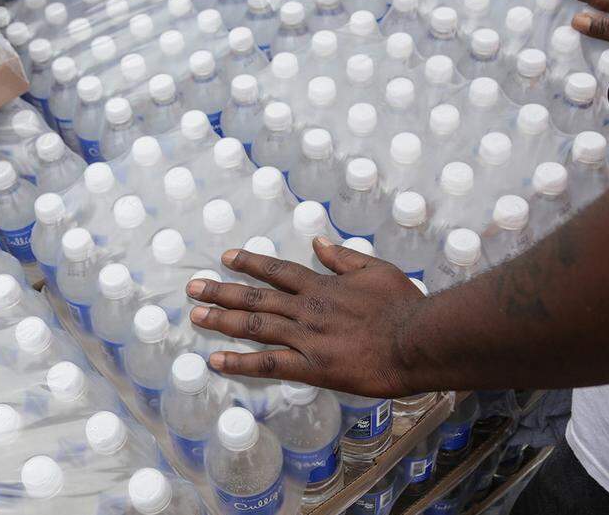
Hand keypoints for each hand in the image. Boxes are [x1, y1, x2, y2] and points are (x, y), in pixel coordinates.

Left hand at [186, 237, 425, 396]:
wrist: (416, 341)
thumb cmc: (403, 306)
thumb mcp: (375, 269)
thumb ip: (343, 257)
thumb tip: (319, 242)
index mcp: (322, 285)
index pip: (277, 270)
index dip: (250, 263)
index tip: (226, 257)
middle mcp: (306, 308)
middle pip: (255, 296)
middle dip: (221, 290)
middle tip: (193, 287)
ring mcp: (306, 338)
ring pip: (254, 325)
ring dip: (221, 320)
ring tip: (195, 316)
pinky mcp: (311, 367)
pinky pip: (268, 364)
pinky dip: (240, 362)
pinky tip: (216, 360)